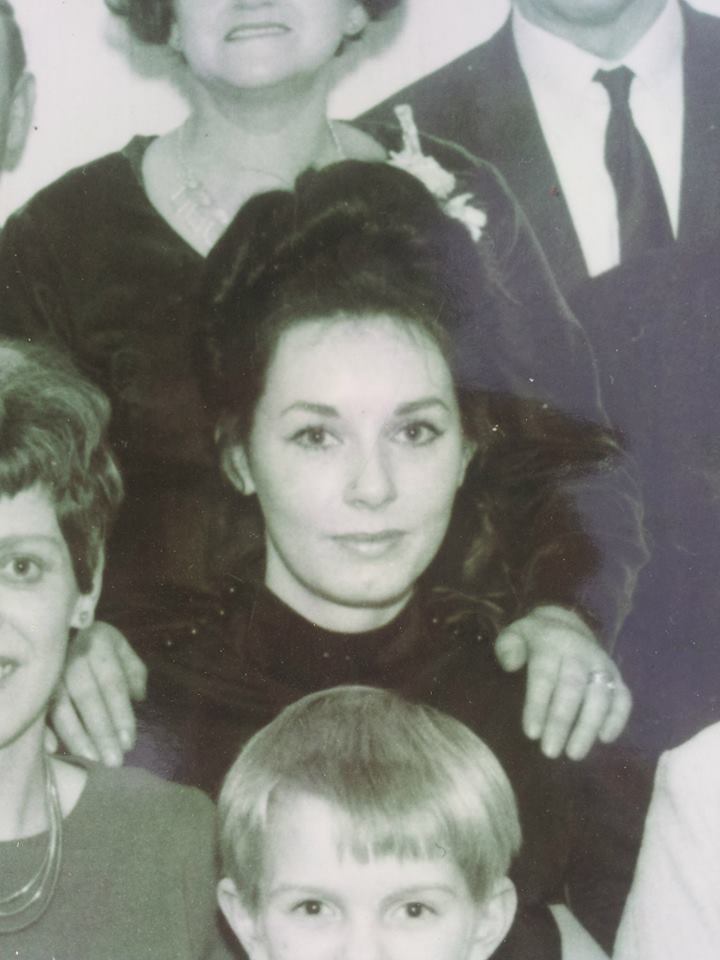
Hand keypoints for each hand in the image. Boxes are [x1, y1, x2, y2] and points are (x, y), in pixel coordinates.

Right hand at [48, 621, 146, 765]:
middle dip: (101, 732)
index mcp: (99, 646)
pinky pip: (36, 707)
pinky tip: (54, 749)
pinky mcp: (32, 682)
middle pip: (88, 698)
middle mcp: (73, 657)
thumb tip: (139, 698)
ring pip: (61, 707)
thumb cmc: (94, 643)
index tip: (129, 743)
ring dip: (76, 736)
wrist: (53, 626)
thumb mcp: (119, 647)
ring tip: (92, 759)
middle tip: (113, 761)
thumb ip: (134, 670)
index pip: (113, 684)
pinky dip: (43, 729)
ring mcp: (50, 670)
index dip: (121, 714)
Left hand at [494, 605, 630, 760]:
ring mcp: (602, 664)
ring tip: (574, 754)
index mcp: (551, 642)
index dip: (538, 705)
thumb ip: (507, 648)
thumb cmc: (532, 640)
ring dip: (589, 726)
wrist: (565, 625)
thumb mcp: (513, 635)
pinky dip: (618, 719)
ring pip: (601, 695)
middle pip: (573, 687)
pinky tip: (605, 740)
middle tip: (550, 752)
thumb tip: (511, 666)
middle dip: (561, 721)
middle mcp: (580, 652)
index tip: (531, 734)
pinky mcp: (617, 676)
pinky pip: (623, 698)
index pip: (544, 675)